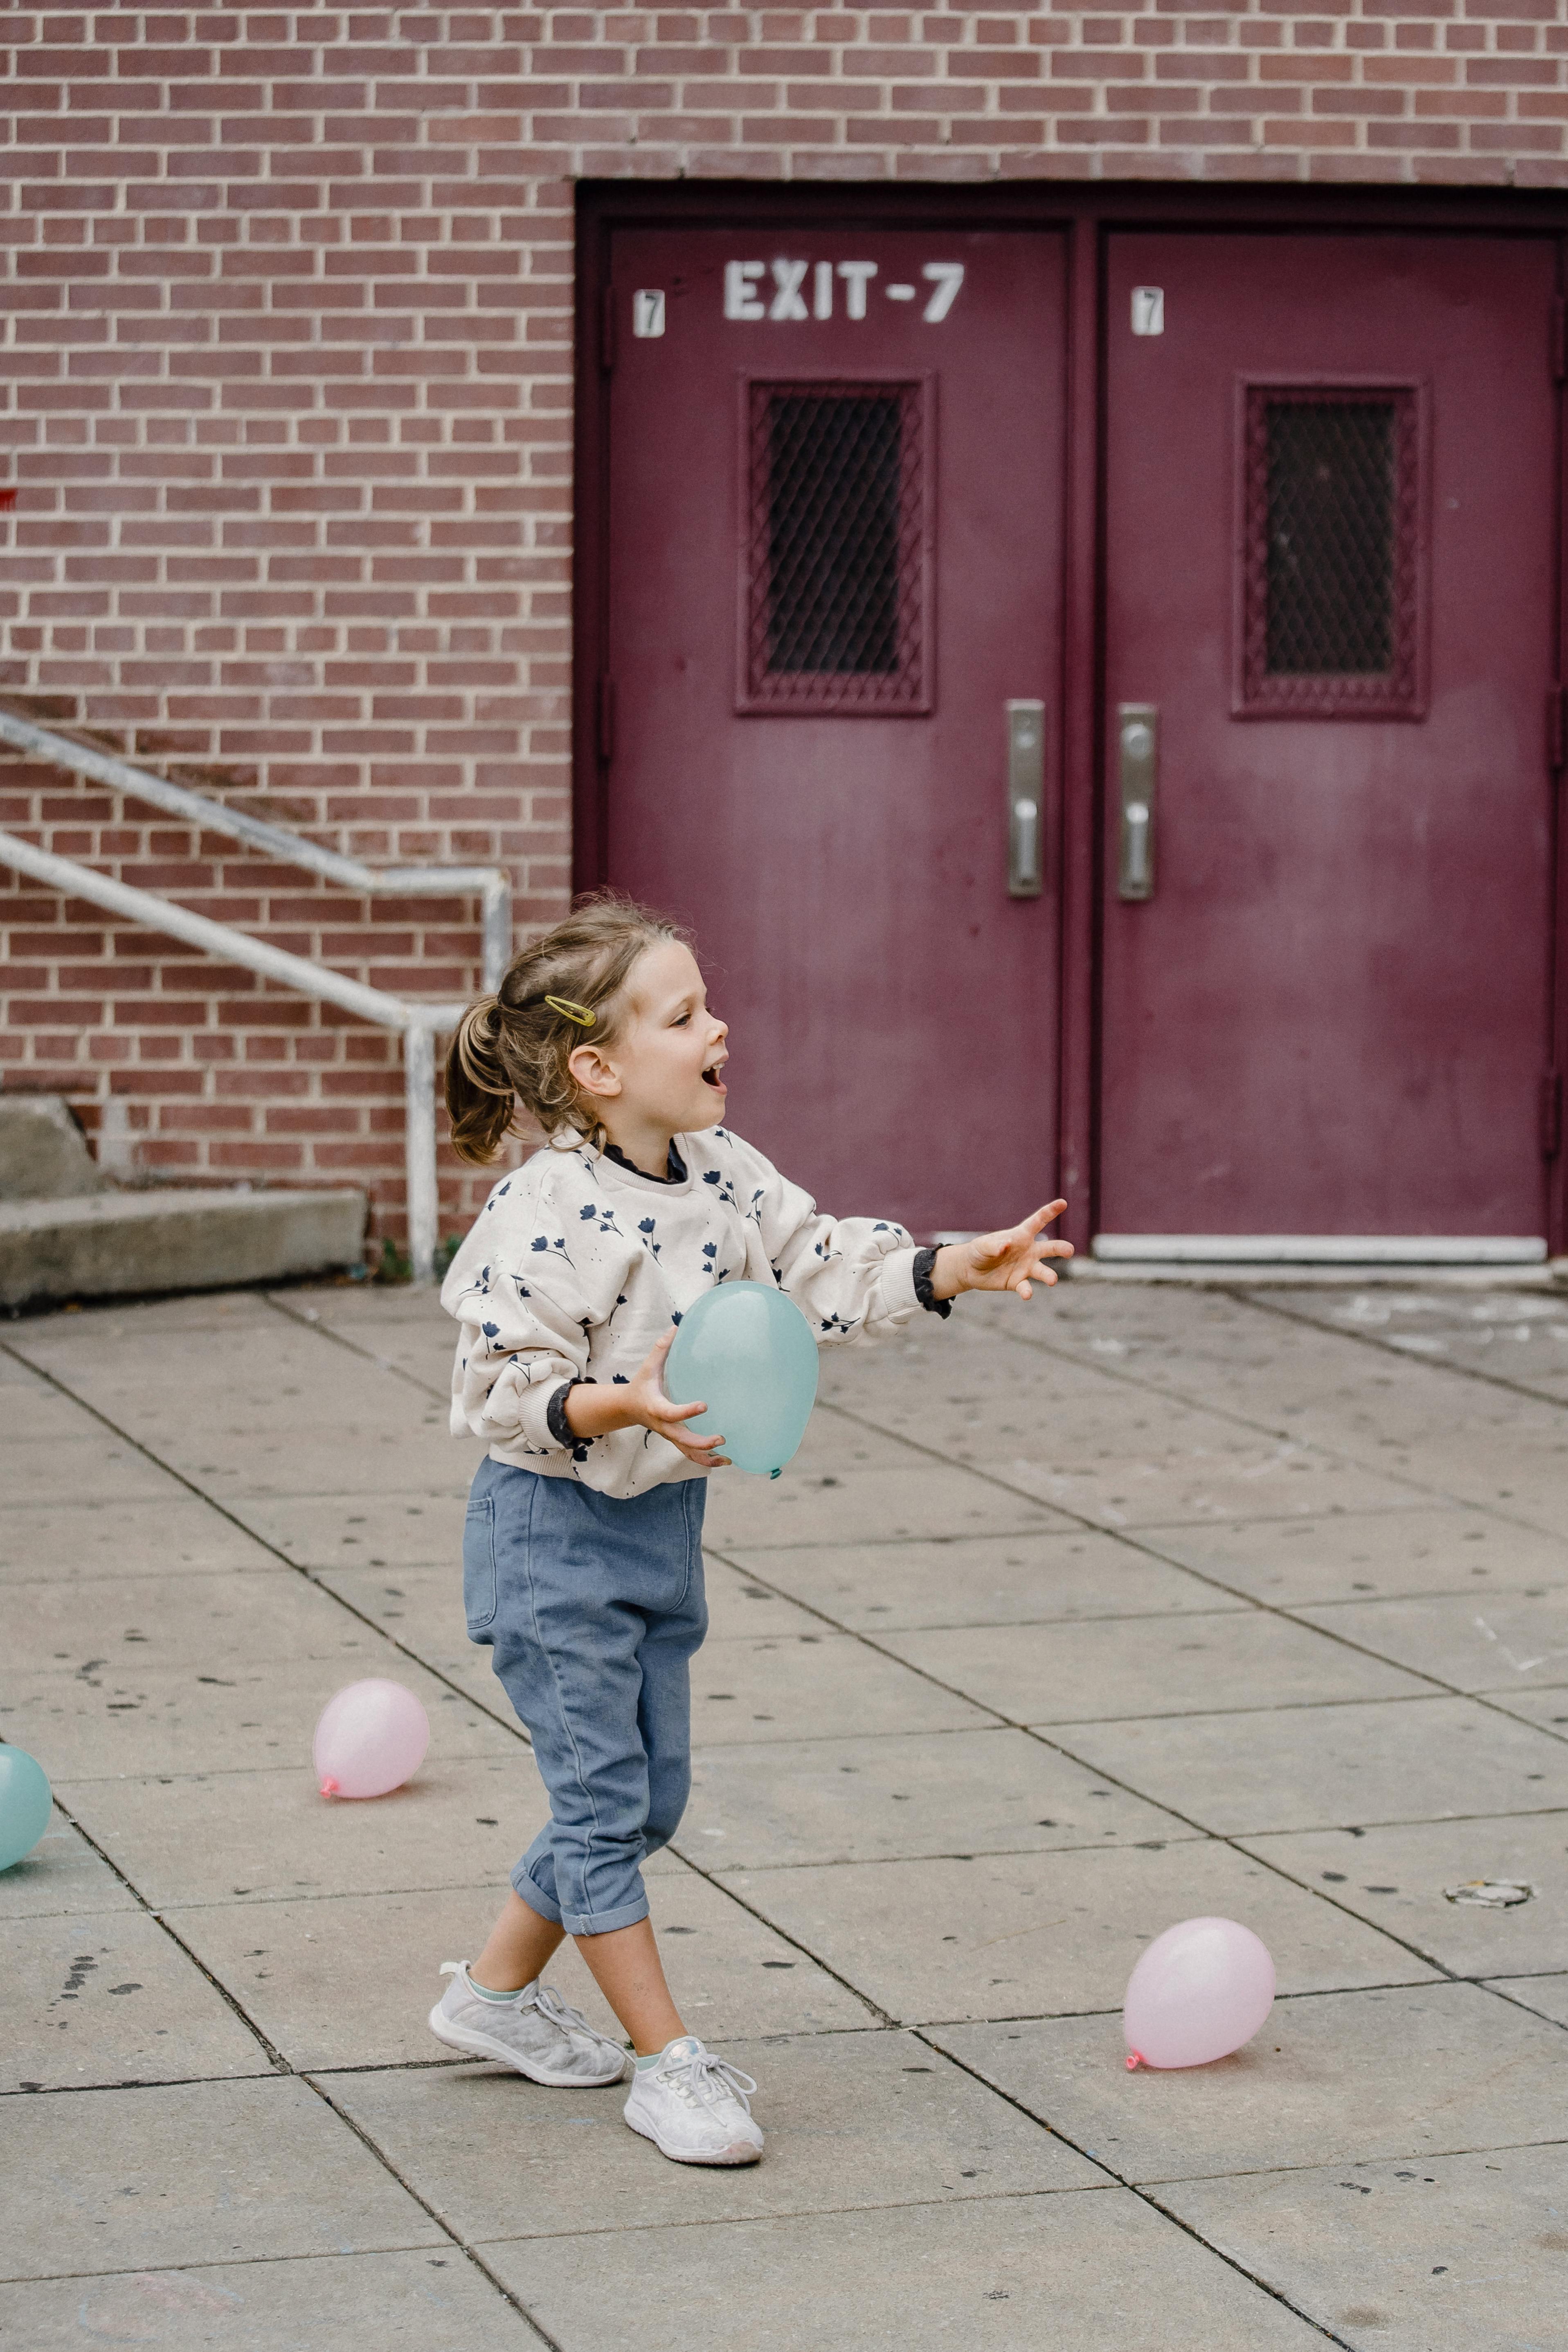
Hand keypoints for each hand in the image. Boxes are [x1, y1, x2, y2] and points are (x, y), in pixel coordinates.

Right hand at [565, 1326, 729, 1465]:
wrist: (627, 1408)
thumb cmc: (641, 1385)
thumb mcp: (647, 1367)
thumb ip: (661, 1349)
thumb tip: (676, 1327)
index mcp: (656, 1407)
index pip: (672, 1412)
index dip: (687, 1412)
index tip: (704, 1405)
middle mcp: (663, 1425)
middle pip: (682, 1439)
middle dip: (701, 1442)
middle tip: (721, 1437)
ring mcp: (669, 1436)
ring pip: (687, 1453)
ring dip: (706, 1457)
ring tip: (727, 1458)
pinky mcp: (675, 1440)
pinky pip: (690, 1455)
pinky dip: (706, 1460)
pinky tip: (724, 1461)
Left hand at [934, 1202, 1073, 1301]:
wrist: (971, 1270)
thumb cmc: (979, 1251)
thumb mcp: (982, 1245)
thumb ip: (993, 1245)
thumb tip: (1006, 1245)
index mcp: (1021, 1235)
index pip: (1038, 1221)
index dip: (1050, 1211)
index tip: (1063, 1203)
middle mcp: (1028, 1251)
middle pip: (1050, 1248)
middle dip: (1061, 1248)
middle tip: (1069, 1250)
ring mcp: (1026, 1267)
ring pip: (1043, 1271)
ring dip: (1049, 1275)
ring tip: (1052, 1280)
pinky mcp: (1018, 1282)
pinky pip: (1026, 1287)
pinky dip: (1027, 1291)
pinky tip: (1026, 1295)